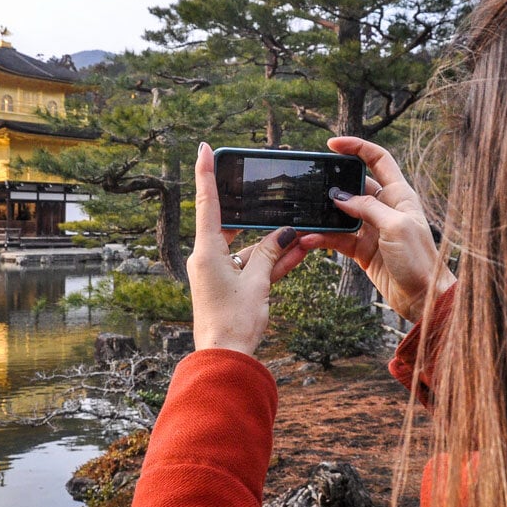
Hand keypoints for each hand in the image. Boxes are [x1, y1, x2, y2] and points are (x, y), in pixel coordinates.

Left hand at [188, 143, 307, 355]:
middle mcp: (208, 258)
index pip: (207, 202)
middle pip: (232, 223)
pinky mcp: (230, 287)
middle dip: (256, 213)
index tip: (205, 148)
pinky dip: (271, 261)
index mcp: (206, 251)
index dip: (207, 173)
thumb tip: (285, 233)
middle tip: (269, 191)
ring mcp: (219, 273)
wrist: (226, 359)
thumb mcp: (258, 283)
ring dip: (273, 242)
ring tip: (301, 231)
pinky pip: (252, 266)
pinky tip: (298, 250)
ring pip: (249, 247)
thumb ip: (271, 254)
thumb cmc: (234, 322)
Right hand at [298, 137, 455, 322]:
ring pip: (342, 213)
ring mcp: (372, 229)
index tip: (332, 144)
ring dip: (324, 214)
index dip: (357, 148)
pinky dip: (324, 237)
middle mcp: (385, 208)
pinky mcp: (362, 250)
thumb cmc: (419, 259)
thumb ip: (368, 208)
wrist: (423, 298)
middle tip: (311, 183)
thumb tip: (340, 197)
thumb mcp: (395, 227)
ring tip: (306, 214)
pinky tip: (311, 239)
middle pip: (354, 185)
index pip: (378, 160)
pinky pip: (338, 238)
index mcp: (399, 195)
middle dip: (333, 183)